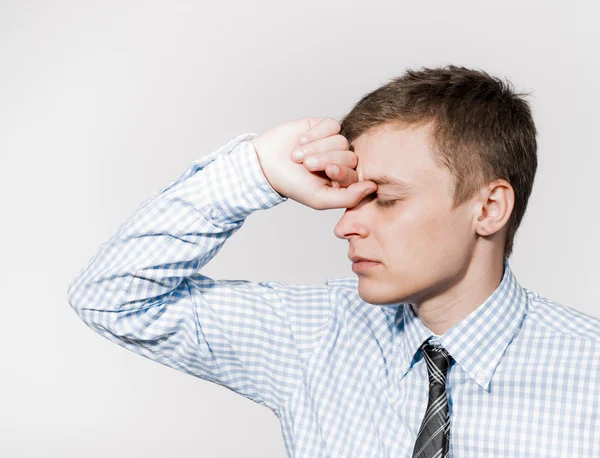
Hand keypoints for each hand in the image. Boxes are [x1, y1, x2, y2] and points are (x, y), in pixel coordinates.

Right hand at [251, 117, 377, 209]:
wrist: (265, 163)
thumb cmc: (292, 184)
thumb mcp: (319, 199)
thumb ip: (348, 198)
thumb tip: (373, 187)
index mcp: (342, 180)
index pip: (355, 174)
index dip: (342, 171)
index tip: (327, 171)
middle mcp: (340, 161)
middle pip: (349, 155)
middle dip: (325, 159)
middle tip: (306, 164)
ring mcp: (333, 142)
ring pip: (340, 140)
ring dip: (316, 147)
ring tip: (298, 154)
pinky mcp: (323, 126)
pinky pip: (332, 125)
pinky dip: (316, 133)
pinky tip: (302, 140)